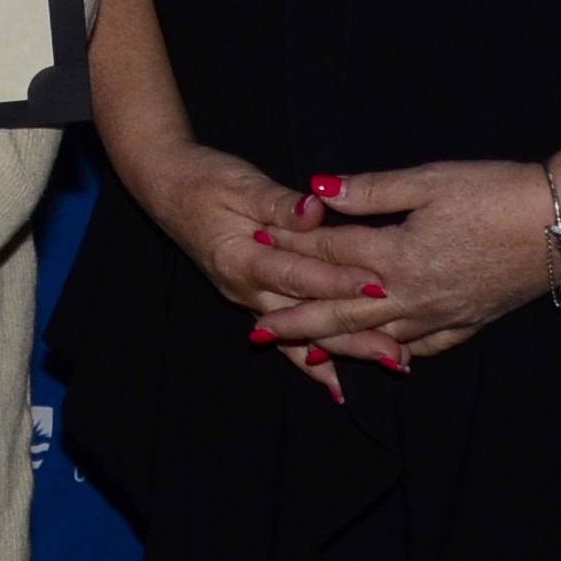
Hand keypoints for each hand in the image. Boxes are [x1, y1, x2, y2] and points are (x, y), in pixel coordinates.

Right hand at [114, 133, 396, 401]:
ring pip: (299, 333)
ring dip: (343, 351)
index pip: (297, 273)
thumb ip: (279, 202)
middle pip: (305, 316)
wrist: (165, 185)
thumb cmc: (203, 179)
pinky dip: (308, 359)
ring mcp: (246, 298)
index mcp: (241, 257)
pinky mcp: (251, 298)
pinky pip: (284, 336)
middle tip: (396, 353)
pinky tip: (334, 381)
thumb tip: (314, 210)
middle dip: (353, 335)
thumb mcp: (242, 182)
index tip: (378, 287)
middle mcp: (243, 287)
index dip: (338, 281)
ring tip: (386, 363)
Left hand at [256, 161, 560, 363]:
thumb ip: (368, 192)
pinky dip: (398, 352)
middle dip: (296, 321)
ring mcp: (444, 314)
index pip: (329, 254)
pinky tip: (386, 357)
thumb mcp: (427, 181)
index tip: (255, 248)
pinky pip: (425, 345)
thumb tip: (316, 189)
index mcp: (397, 256)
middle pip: (341, 311)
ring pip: (379, 337)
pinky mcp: (471, 320)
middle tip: (257, 334)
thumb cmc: (496, 192)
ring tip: (306, 354)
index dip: (289, 248)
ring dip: (339, 345)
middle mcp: (414, 295)